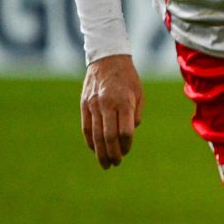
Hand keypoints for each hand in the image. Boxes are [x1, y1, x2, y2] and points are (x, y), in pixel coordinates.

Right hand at [81, 54, 142, 168]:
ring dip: (100, 151)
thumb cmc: (128, 78)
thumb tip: (130, 132)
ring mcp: (93, 105)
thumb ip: (135, 114)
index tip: (127, 152)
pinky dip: (90, 140)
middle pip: (108, 136)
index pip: (125, 131)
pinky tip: (95, 149)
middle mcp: (107, 105)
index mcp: (124, 103)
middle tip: (116, 164)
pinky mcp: (84, 105)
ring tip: (105, 163)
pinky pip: (86, 127)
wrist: (107, 59)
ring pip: (95, 134)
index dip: (126, 145)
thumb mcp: (139, 94)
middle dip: (112, 153)